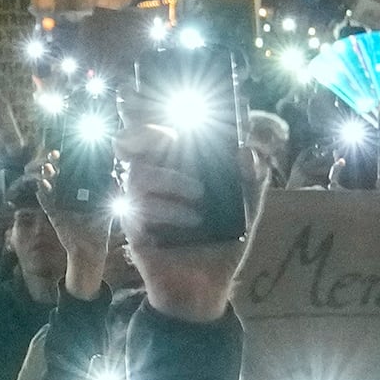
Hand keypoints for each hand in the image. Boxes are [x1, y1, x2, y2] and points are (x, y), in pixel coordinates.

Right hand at [114, 118, 251, 322]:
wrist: (206, 288)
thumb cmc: (221, 242)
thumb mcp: (246, 208)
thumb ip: (250, 177)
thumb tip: (246, 148)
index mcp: (176, 165)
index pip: (155, 128)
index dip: (144, 106)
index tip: (146, 92)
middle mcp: (152, 178)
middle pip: (130, 141)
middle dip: (143, 131)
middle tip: (168, 136)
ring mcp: (139, 202)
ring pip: (138, 173)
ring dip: (171, 180)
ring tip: (199, 197)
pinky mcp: (134, 227)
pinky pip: (140, 207)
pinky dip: (168, 209)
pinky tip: (191, 220)